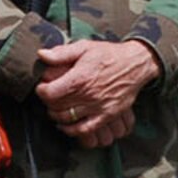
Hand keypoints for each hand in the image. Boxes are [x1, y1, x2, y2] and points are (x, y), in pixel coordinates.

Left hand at [35, 39, 159, 148]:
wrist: (135, 64)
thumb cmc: (109, 55)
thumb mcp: (84, 47)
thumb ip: (61, 53)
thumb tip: (41, 55)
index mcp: (79, 78)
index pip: (50, 93)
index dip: (41, 91)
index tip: (42, 87)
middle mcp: (88, 95)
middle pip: (57, 107)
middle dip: (48, 102)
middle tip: (48, 97)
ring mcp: (97, 107)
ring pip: (67, 119)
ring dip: (57, 116)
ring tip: (55, 109)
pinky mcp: (107, 115)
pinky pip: (85, 129)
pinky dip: (72, 130)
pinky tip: (65, 125)